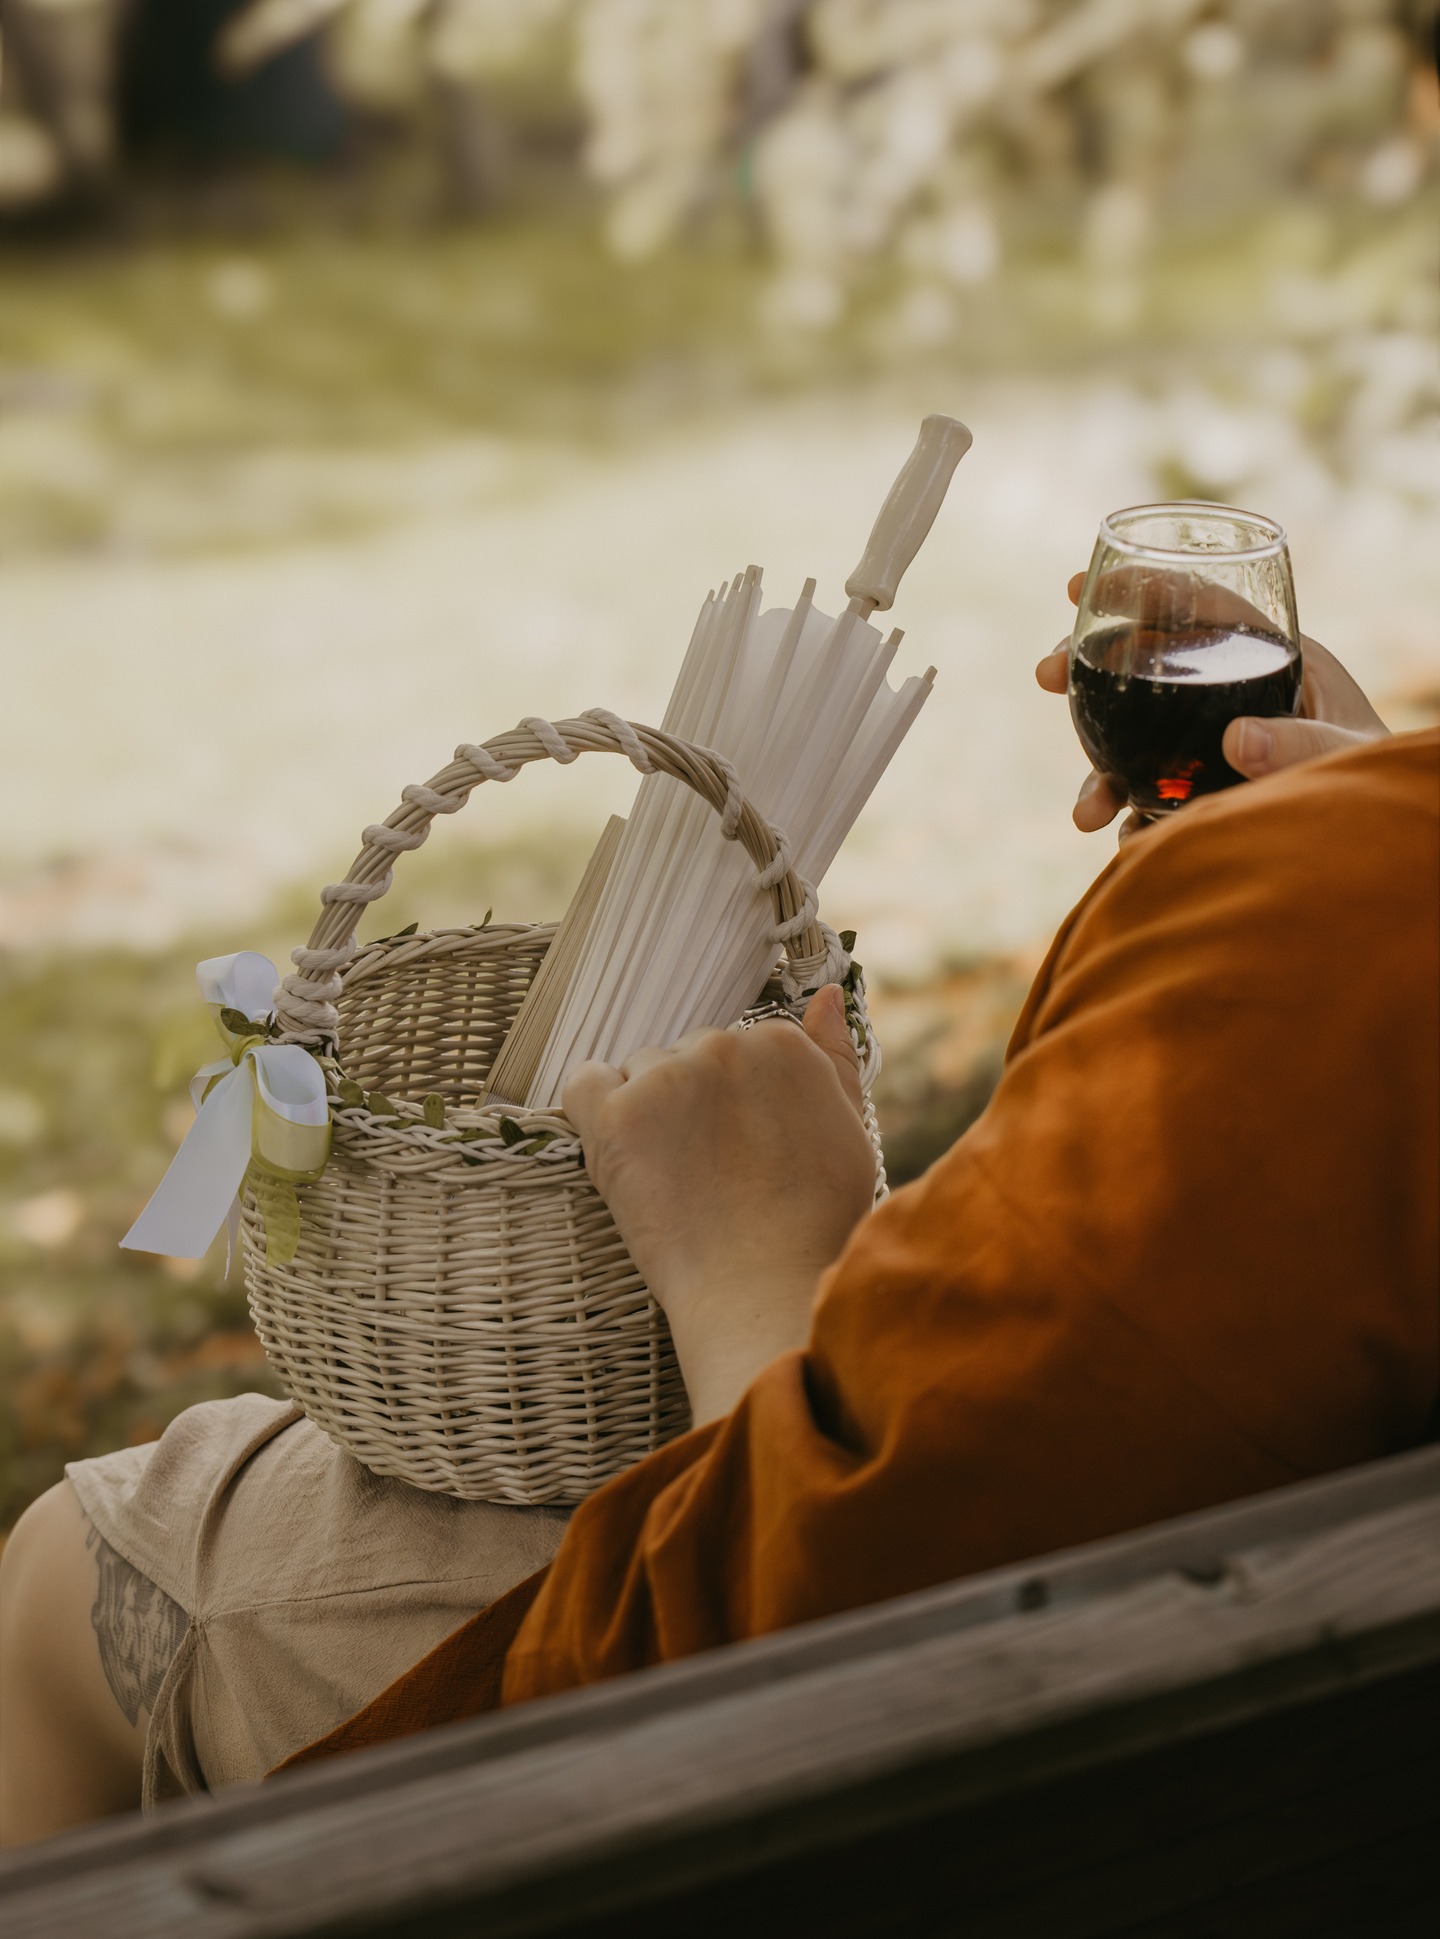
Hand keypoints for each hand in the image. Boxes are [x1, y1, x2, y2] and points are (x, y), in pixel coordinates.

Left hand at [563, 985, 875, 1425]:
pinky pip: (582, 1085)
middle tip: (711, 1173)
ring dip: (648, 1113)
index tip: (743, 1152)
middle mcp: (724, 1045)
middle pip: (686, 1054)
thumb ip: (834, 1059)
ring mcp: (667, 1077)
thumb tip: (825, 998)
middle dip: (691, 1103)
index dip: (734, 1103)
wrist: (765, 1290)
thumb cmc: (815, 1225)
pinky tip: (621, 1154)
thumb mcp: (848, 1131)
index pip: (737, 1048)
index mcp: (783, 1044)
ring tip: (678, 1180)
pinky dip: (592, 1112)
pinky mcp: (616, 1115)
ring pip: (638, 1072)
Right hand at [1035, 570, 1388, 835]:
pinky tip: (1121, 838)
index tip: (1082, 585)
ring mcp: (1209, 745)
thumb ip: (1301, 745)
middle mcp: (1234, 694)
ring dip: (1097, 773)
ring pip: (1135, 738)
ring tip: (1086, 816)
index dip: (1142, 590)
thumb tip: (1236, 739)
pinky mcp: (1198, 792)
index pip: (1204, 607)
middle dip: (1088, 670)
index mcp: (1277, 658)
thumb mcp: (1346, 757)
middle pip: (1149, 665)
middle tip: (1044, 674)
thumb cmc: (1372, 784)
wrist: (1375, 844)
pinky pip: (1149, 795)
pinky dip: (1128, 816)